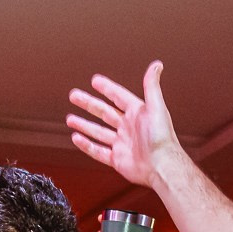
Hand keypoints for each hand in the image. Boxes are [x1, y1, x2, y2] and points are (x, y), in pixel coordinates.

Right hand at [66, 61, 183, 189]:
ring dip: (84, 124)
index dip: (107, 88)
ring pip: (98, 132)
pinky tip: (77, 138)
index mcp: (138, 114)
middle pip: (104, 112)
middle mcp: (129, 128)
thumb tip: (156, 65)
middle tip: (75, 96)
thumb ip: (152, 86)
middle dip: (88, 104)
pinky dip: (86, 145)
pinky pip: (98, 151)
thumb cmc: (162, 138)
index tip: (95, 81)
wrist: (161, 166)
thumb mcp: (156, 107)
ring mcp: (122, 144)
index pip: (118, 97)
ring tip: (70, 118)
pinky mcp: (117, 159)